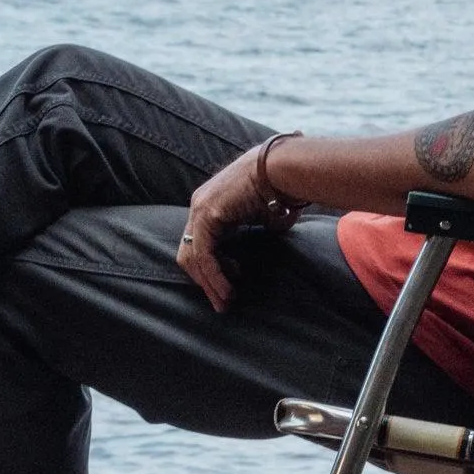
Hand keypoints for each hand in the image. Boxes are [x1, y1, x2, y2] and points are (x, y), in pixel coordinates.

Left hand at [178, 144, 295, 311]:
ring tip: (225, 302)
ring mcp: (200, 209)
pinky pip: (204, 255)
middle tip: (222, 303)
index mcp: (211, 206)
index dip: (212, 269)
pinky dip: (213, 276)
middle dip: (205, 281)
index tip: (230, 286)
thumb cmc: (280, 189)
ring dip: (209, 284)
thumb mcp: (261, 216)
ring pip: (193, 257)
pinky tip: (226, 290)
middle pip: (190, 253)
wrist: (283, 170)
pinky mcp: (207, 215)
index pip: (200, 245)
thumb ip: (254, 229)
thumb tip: (266, 243)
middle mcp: (199, 206)